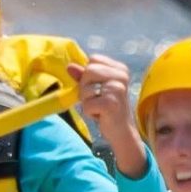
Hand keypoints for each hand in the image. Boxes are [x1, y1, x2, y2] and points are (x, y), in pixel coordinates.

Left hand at [74, 52, 144, 169]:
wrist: (122, 132)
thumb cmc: (107, 108)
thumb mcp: (95, 89)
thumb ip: (83, 76)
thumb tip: (69, 66)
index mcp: (120, 69)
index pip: (93, 59)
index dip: (89, 74)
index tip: (98, 88)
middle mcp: (122, 76)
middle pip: (89, 70)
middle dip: (86, 87)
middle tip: (98, 100)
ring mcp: (117, 89)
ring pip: (85, 88)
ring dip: (87, 101)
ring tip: (100, 108)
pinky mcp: (111, 104)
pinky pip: (87, 104)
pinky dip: (89, 112)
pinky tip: (101, 115)